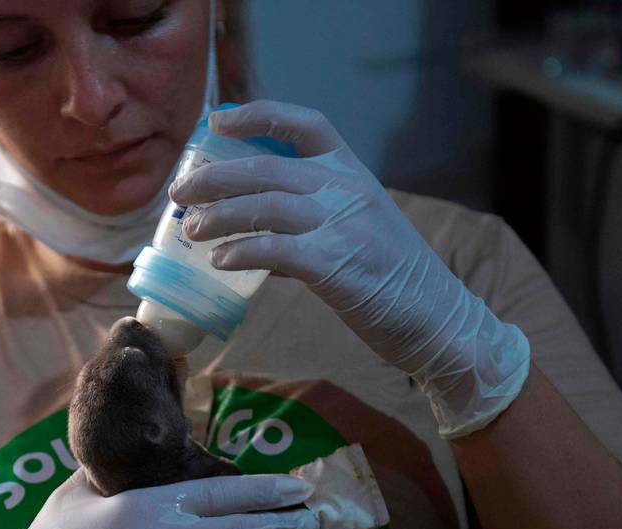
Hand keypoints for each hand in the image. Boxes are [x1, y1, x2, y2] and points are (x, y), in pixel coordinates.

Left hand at [168, 100, 529, 437]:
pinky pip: (277, 251)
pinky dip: (243, 251)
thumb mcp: (358, 233)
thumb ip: (309, 225)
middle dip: (215, 177)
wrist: (441, 321)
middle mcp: (348, 191)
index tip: (217, 122)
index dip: (258, 115)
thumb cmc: (394, 280)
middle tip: (179, 192)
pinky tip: (220, 261)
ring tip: (190, 230)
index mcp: (354, 174)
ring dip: (219, 217)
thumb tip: (249, 239)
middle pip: (267, 169)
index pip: (306, 123)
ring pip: (265, 206)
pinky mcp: (339, 266)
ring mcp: (345, 226)